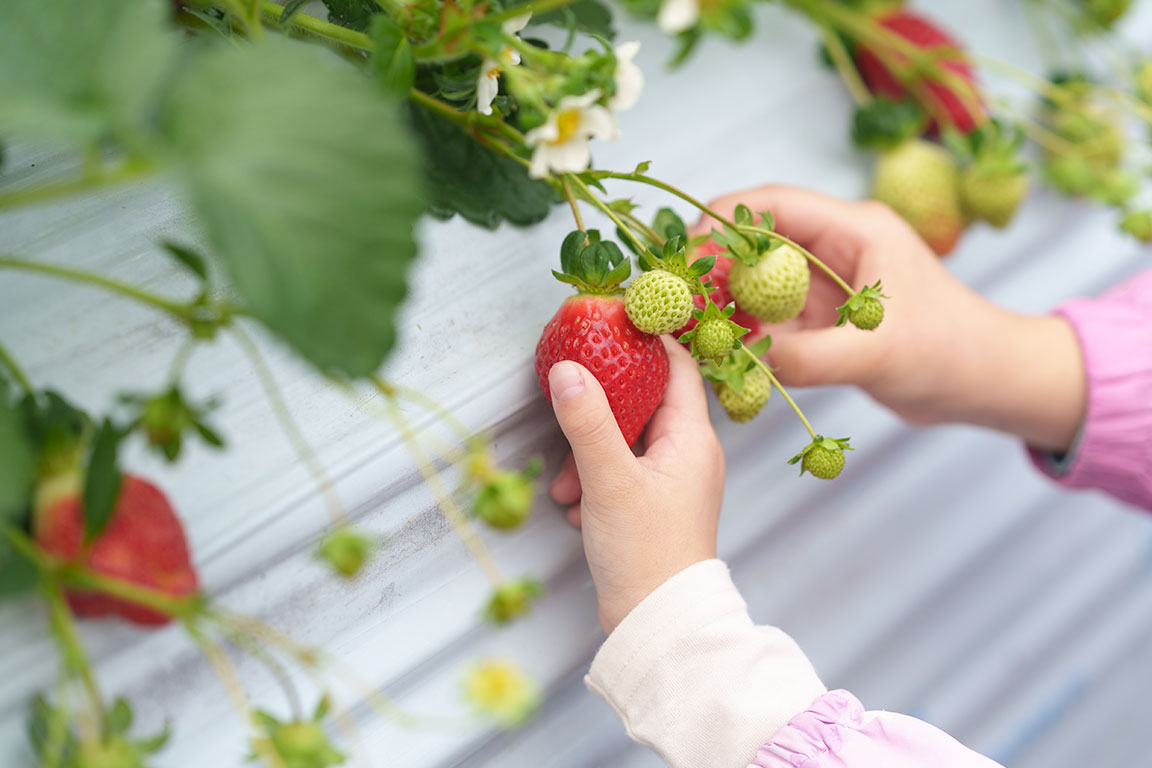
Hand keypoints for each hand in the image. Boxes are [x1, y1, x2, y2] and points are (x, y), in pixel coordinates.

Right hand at [547, 337, 722, 634]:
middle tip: (568, 404)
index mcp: (692, 439)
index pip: (677, 366)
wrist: (657, 625)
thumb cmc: (647, 556)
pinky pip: (618, 473)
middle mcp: (688, 455)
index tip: (611, 324)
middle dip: (598, 410)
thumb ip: (586, 421)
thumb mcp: (609, 480)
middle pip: (641, 403)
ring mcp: (671, 481)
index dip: (646, 340)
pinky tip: (575, 508)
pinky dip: (592, 482)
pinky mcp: (653, 505)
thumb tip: (566, 369)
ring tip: (567, 486)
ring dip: (587, 455)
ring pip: (623, 442)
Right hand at [692, 185, 1085, 453]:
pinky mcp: (825, 320)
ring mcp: (828, 286)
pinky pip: (771, 319)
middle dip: (715, 267)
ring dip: (727, 304)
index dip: (723, 221)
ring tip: (695, 330)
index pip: (774, 204)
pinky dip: (747, 334)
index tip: (686, 252)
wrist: (987, 383)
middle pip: (756, 241)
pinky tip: (725, 354)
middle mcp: (836, 250)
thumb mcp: (879, 355)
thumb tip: (745, 357)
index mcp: (856, 230)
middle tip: (680, 300)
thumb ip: (810, 357)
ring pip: (758, 283)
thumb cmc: (952, 353)